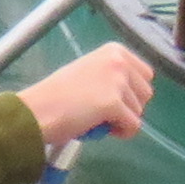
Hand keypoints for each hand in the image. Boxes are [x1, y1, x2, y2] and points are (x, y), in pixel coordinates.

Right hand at [23, 46, 156, 152]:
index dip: (132, 91)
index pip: (145, 74)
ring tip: (98, 119)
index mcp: (114, 50)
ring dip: (123, 120)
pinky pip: (134, 126)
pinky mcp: (114, 103)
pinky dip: (123, 133)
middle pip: (146, 92)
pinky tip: (106, 130)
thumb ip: (111, 74)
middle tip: (106, 112)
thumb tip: (132, 90)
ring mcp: (117, 81)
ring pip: (139, 111)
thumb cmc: (57, 95)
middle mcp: (118, 61)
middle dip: (131, 106)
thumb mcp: (88, 71)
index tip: (114, 99)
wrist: (37, 110)